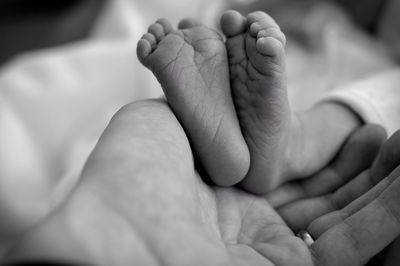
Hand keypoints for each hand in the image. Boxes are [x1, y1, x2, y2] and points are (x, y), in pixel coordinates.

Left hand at [4, 101, 399, 265]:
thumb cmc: (134, 173)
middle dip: (359, 170)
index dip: (324, 151)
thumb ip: (203, 115)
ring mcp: (269, 259)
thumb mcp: (167, 123)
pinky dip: (384, 218)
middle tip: (389, 137)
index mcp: (221, 195)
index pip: (286, 171)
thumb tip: (230, 108)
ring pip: (343, 224)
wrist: (117, 236)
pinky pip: (349, 251)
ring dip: (379, 188)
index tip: (354, 127)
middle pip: (319, 198)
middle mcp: (247, 230)